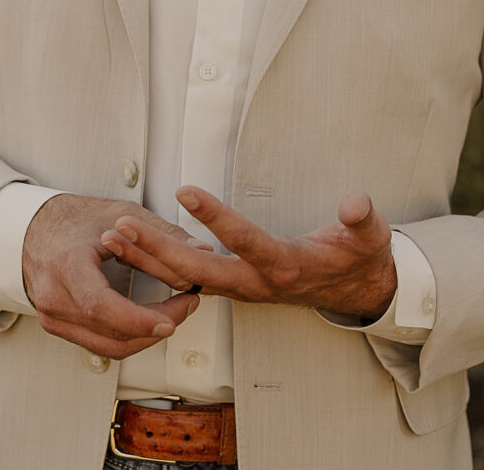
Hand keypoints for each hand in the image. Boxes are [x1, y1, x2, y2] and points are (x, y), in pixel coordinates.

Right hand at [22, 194, 203, 359]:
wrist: (33, 228)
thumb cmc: (72, 218)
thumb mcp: (120, 213)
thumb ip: (163, 233)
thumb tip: (201, 250)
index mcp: (66, 265)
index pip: (100, 305)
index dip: (139, 320)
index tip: (171, 320)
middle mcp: (54, 296)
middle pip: (110, 333)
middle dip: (156, 327)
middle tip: (187, 305)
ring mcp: (53, 316)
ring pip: (108, 347)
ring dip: (146, 336)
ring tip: (174, 313)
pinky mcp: (58, 326)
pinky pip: (99, 345)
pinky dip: (129, 337)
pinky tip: (149, 319)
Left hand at [103, 187, 396, 317]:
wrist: (355, 293)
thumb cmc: (358, 260)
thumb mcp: (370, 238)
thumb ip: (362, 220)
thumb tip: (356, 202)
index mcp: (286, 266)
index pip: (245, 241)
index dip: (216, 217)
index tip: (185, 191)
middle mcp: (256, 283)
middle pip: (199, 269)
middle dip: (158, 249)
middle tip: (123, 224)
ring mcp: (241, 288)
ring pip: (186, 278)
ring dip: (148, 259)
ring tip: (112, 236)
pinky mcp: (232, 286)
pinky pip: (187, 280)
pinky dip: (157, 264)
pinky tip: (132, 248)